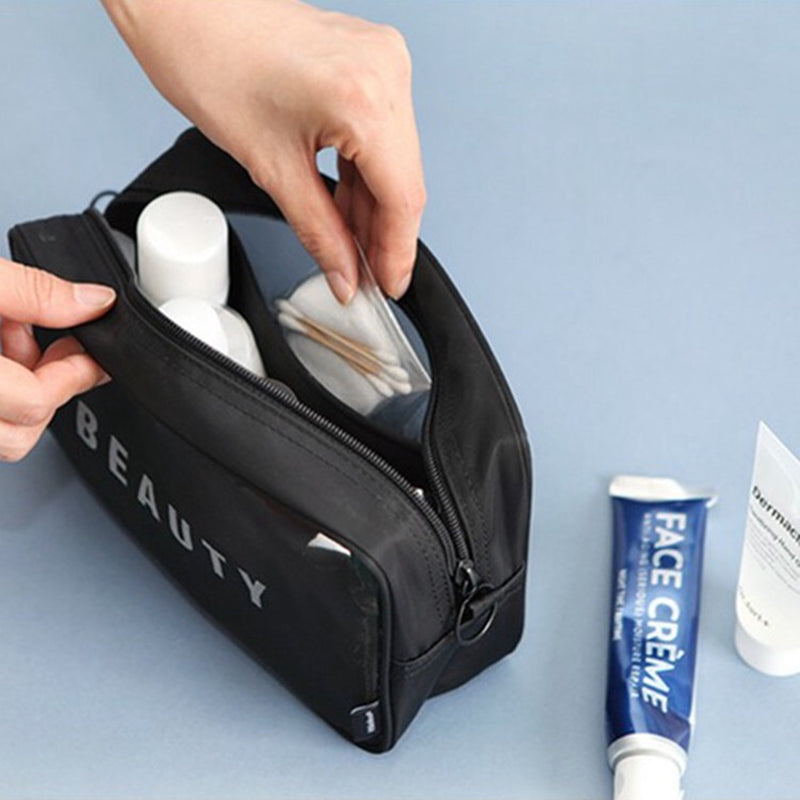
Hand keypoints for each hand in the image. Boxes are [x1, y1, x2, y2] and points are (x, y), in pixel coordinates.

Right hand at [0, 258, 115, 461]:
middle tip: (57, 344)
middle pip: (21, 434)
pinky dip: (0, 387)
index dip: (72, 373)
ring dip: (22, 388)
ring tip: (14, 335)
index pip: (35, 403)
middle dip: (49, 386)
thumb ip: (34, 292)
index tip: (89, 348)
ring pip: (3, 432)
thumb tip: (94, 302)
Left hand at [102, 0, 425, 303]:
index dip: (396, 253)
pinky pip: (383, 133)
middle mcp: (386, 72)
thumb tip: (345, 274)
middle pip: (404, 181)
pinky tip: (349, 206)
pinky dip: (365, 174)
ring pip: (395, 160)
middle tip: (365, 275)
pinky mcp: (372, 61)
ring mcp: (384, 61)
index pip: (403, 198)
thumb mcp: (270, 167)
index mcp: (364, 98)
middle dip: (383, 235)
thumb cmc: (209, 60)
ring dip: (373, 208)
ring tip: (350, 247)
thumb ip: (319, 232)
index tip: (389, 285)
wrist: (185, 5)